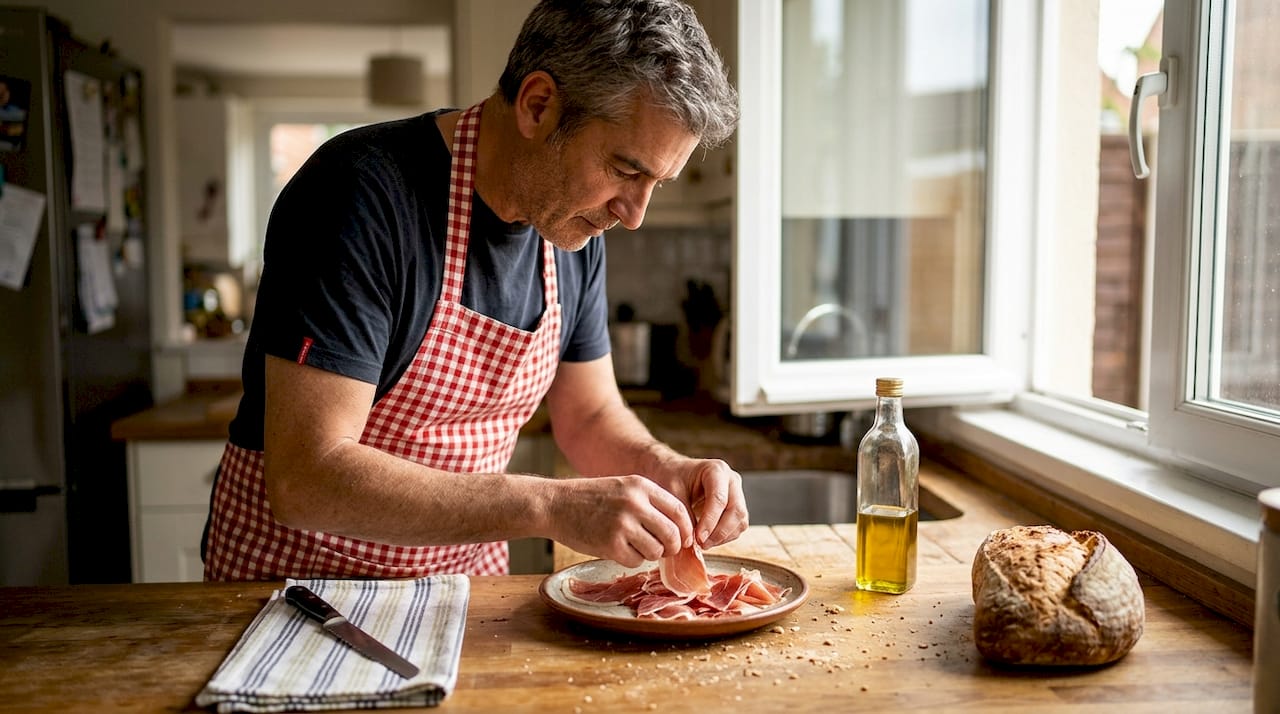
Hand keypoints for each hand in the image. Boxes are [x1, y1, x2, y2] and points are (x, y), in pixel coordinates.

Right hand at [546, 475, 695, 567]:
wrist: (555, 504)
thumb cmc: (591, 498)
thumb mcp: (623, 487)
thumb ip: (649, 503)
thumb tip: (679, 529)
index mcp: (641, 486)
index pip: (679, 511)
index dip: (686, 529)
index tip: (683, 539)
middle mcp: (635, 504)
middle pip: (673, 534)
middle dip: (672, 547)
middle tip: (664, 550)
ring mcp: (623, 524)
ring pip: (656, 551)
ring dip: (650, 554)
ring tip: (634, 546)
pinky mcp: (610, 545)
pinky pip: (635, 561)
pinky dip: (630, 560)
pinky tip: (618, 550)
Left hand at [664, 459, 747, 548]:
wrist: (672, 473)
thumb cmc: (670, 478)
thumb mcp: (671, 493)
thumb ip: (682, 515)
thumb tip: (691, 540)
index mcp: (716, 470)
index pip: (719, 499)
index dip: (710, 521)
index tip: (698, 538)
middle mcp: (731, 480)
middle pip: (736, 510)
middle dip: (719, 532)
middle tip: (701, 544)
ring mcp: (737, 494)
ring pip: (740, 521)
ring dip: (723, 537)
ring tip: (702, 544)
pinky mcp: (736, 507)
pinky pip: (738, 527)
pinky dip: (725, 537)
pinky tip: (708, 540)